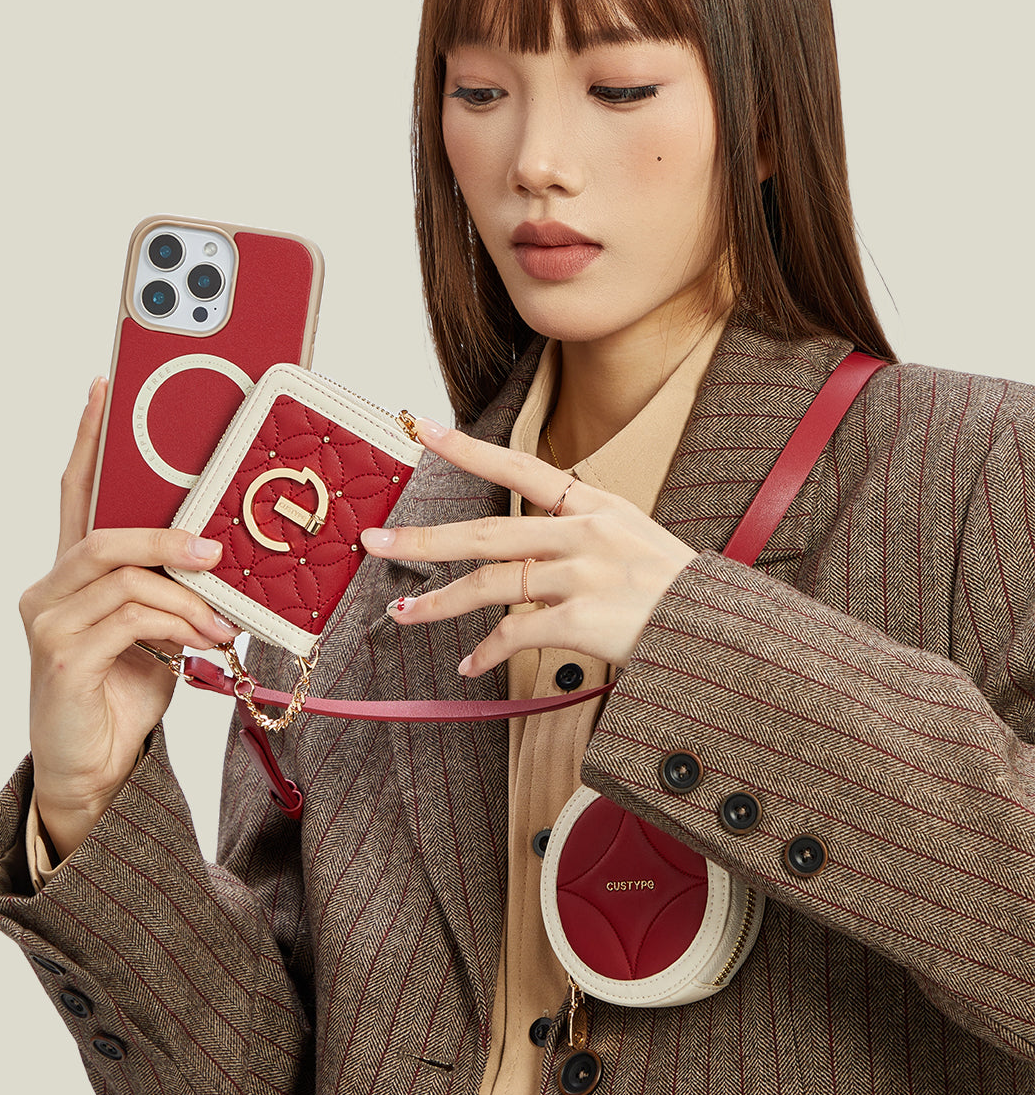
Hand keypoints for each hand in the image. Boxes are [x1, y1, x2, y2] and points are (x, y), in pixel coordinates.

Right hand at [19, 378, 238, 858]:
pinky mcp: (62, 657)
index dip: (89, 441)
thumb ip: (179, 591)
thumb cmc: (126, 691)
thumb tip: (228, 559)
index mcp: (75, 574)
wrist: (98, 769)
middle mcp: (51, 589)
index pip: (76, 494)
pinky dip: (175, 624)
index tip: (103, 391)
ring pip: (124, 576)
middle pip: (106, 533)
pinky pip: (128, 618)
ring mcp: (50, 622)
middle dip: (167, 534)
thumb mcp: (162, 630)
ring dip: (185, 594)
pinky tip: (203, 642)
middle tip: (217, 547)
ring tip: (222, 621)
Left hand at [360, 417, 696, 675]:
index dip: (469, 449)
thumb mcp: (632, 539)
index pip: (522, 466)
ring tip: (404, 615)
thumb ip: (578, 535)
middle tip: (375, 541)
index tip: (421, 429)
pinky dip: (487, 652)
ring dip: (441, 603)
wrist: (719, 631)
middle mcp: (585, 533)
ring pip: (491, 584)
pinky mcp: (583, 619)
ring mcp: (584, 575)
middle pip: (488, 531)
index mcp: (595, 505)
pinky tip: (469, 664)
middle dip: (425, 538)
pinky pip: (516, 634)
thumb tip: (517, 553)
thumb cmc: (674, 592)